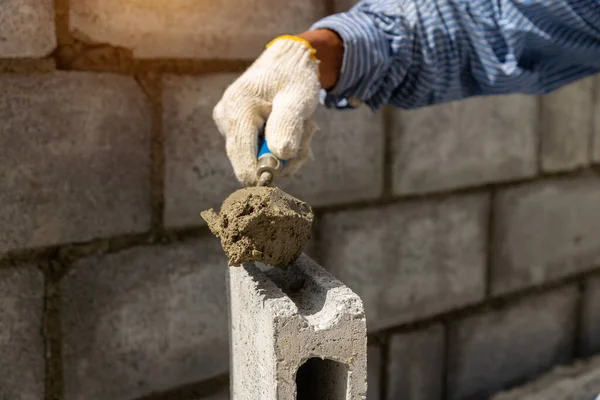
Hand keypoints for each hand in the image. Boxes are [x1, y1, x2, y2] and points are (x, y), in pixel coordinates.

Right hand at [213, 36, 320, 185]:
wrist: (288, 61)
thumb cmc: (294, 77)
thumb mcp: (298, 98)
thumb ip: (287, 125)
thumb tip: (279, 155)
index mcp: (237, 108)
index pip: (241, 157)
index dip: (262, 173)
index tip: (288, 168)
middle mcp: (225, 118)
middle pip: (249, 161)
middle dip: (281, 159)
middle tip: (307, 139)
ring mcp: (228, 124)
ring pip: (256, 158)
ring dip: (285, 153)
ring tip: (302, 129)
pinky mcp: (236, 129)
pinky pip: (257, 151)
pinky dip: (278, 147)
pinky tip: (290, 131)